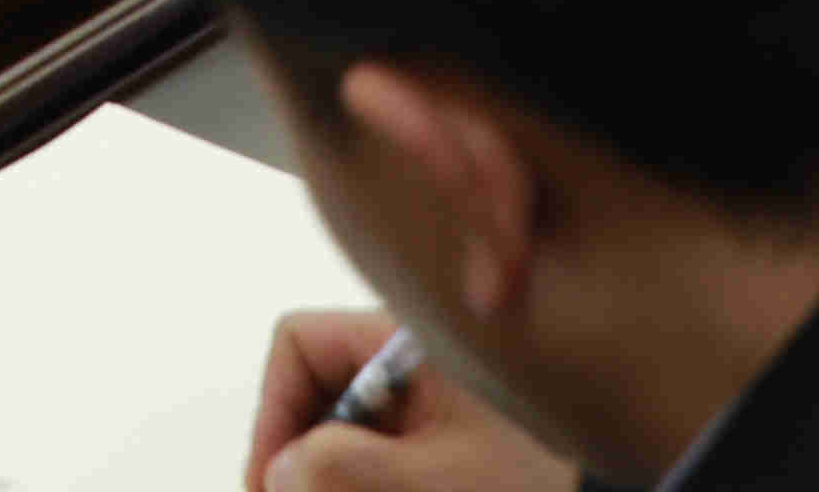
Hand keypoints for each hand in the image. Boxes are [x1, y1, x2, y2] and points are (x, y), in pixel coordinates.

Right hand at [250, 313, 568, 491]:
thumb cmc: (545, 482)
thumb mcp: (440, 479)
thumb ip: (347, 467)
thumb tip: (278, 471)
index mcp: (408, 341)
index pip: (300, 344)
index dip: (273, 414)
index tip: (273, 483)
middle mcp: (408, 365)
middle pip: (309, 397)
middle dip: (298, 460)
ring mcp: (419, 409)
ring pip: (335, 439)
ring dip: (328, 480)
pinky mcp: (431, 450)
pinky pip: (370, 463)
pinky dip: (359, 483)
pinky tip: (379, 489)